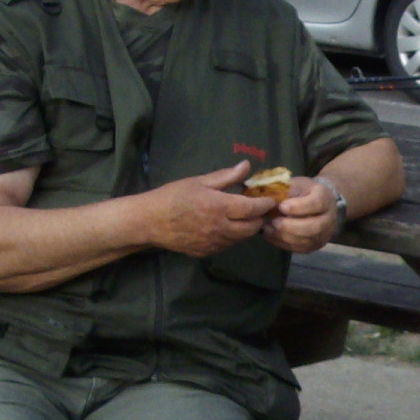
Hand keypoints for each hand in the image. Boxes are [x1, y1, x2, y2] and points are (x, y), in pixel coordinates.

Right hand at [144, 162, 271, 256]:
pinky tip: (227, 227)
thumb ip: (226, 176)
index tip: (270, 200)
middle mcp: (220, 228)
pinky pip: (227, 245)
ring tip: (244, 217)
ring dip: (246, 229)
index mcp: (219, 207)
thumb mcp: (199, 181)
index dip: (265, 204)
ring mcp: (213, 243)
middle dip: (259, 218)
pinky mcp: (206, 252)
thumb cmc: (173, 196)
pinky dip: (232, 236)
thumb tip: (246, 166)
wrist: (149, 221)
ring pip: (240, 238)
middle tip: (259, 209)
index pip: (253, 208)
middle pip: (252, 228)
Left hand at [263, 176, 341, 253]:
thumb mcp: (296, 184)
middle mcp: (329, 218)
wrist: (319, 202)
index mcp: (325, 198)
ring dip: (285, 236)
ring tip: (268, 229)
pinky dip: (283, 243)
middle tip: (274, 222)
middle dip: (291, 226)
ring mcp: (324, 234)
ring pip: (307, 241)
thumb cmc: (304, 191)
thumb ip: (285, 191)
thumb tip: (268, 202)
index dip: (298, 207)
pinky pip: (300, 248)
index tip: (281, 206)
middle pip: (314, 227)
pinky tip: (271, 236)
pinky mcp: (315, 245)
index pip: (316, 204)